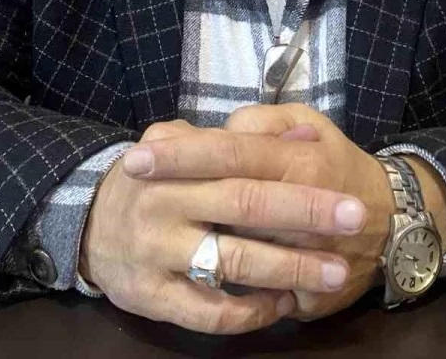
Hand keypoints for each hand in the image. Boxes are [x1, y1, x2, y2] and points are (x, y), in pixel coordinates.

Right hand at [79, 119, 367, 333]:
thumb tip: (306, 134)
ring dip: (290, 269)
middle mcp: (164, 202)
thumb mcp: (185, 144)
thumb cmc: (153, 181)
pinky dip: (251, 311)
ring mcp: (155, 251)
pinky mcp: (149, 296)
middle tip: (356, 224)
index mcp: (176, 159)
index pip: (243, 163)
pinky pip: (208, 312)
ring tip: (334, 273)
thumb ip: (244, 138)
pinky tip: (281, 304)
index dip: (296, 180)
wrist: (88, 224)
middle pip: (246, 206)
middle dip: (306, 216)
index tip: (348, 196)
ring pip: (233, 263)